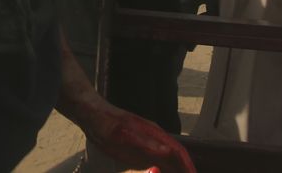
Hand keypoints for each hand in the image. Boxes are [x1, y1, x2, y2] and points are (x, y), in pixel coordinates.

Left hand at [80, 101, 196, 172]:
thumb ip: (146, 143)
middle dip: (185, 171)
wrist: (92, 115)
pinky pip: (156, 164)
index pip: (178, 152)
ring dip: (175, 172)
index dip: (188, 165)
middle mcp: (155, 140)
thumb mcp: (124, 134)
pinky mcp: (139, 151)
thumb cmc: (107, 123)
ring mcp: (147, 145)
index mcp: (155, 134)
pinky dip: (162, 172)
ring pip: (167, 162)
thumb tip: (169, 150)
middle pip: (176, 158)